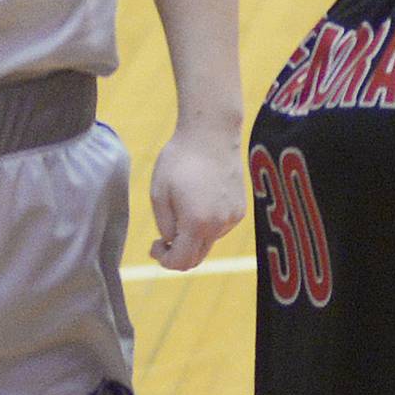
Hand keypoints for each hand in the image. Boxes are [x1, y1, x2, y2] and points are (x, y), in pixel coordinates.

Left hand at [148, 122, 245, 270]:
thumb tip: (171, 243)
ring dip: (193, 236)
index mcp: (197, 223)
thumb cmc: (180, 160)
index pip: (181, 262)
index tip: (154, 246)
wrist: (212, 132)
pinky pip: (219, 227)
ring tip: (183, 206)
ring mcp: (232, 218)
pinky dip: (207, 224)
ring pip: (208, 242)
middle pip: (197, 257)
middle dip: (178, 253)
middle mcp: (219, 225)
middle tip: (163, 238)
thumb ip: (164, 226)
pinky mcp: (239, 209)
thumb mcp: (159, 193)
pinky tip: (200, 198)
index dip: (164, 260)